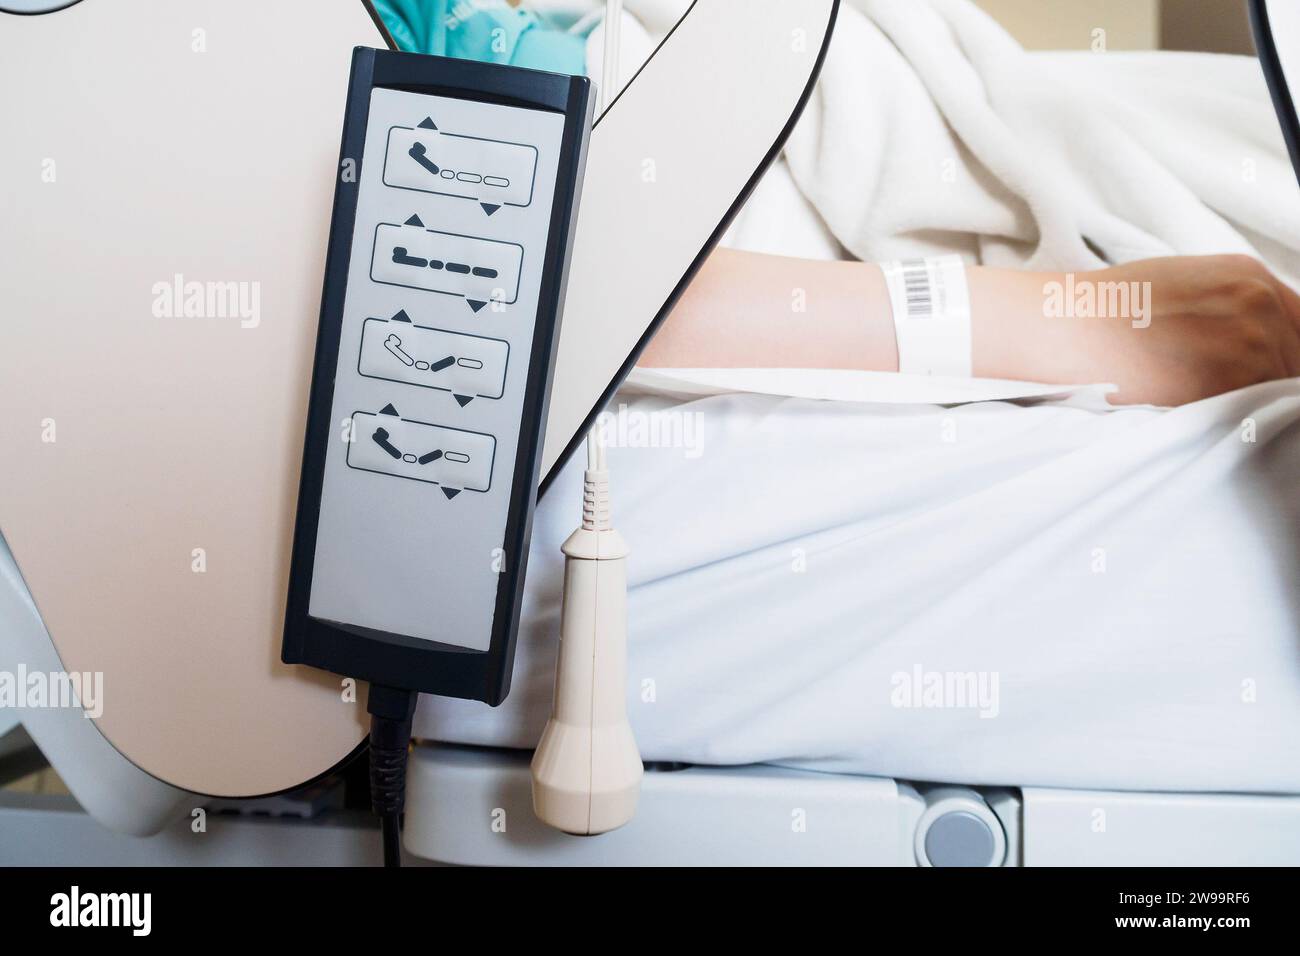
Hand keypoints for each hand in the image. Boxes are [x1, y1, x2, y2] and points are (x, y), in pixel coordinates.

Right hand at [976, 255, 1299, 404]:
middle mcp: (1259, 301)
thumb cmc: (1104, 310)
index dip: (1282, 352)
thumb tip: (1246, 337)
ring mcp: (1252, 340)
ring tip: (1209, 403)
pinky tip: (1203, 411)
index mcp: (1247, 274)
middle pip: (1294, 355)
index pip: (1296, 323)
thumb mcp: (1178, 283)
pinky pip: (1258, 409)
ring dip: (1253, 400)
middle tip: (1225, 393)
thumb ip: (1225, 305)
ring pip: (1280, 385)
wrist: (1067, 329)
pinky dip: (1238, 417)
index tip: (1263, 372)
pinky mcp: (1234, 380)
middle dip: (1269, 377)